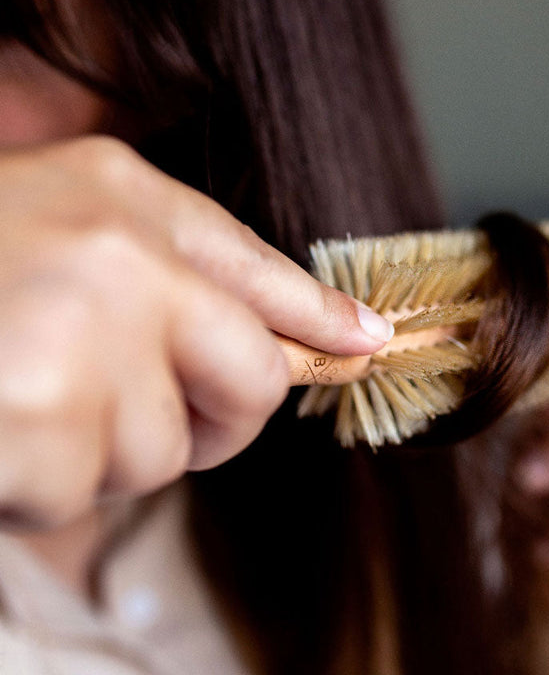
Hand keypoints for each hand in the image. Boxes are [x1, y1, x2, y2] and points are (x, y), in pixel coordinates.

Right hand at [0, 136, 391, 530]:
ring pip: (165, 450)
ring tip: (27, 395)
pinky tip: (0, 426)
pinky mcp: (34, 419)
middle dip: (218, 417)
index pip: (262, 273)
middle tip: (141, 405)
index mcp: (126, 197)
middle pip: (250, 379)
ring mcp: (78, 335)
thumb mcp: (70, 226)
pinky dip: (41, 483)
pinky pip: (85, 492)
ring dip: (104, 449)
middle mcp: (118, 255)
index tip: (370, 344)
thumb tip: (322, 334)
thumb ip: (182, 275)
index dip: (319, 319)